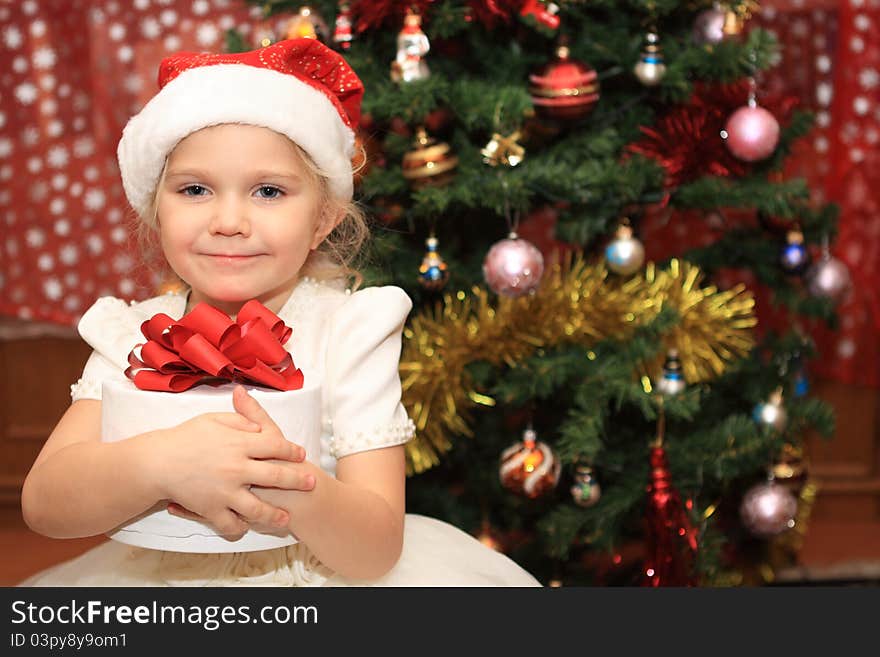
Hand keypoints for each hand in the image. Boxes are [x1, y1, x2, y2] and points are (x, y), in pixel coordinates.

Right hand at [157, 385, 313, 539]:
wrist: (156, 462)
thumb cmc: (185, 437)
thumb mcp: (214, 419)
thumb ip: (242, 420)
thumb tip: (261, 427)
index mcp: (239, 444)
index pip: (276, 446)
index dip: (292, 450)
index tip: (301, 454)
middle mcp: (236, 468)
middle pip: (277, 476)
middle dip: (298, 481)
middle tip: (311, 483)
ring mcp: (225, 492)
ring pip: (259, 509)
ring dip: (275, 515)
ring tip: (286, 518)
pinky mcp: (211, 509)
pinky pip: (231, 524)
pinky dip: (240, 527)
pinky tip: (248, 526)